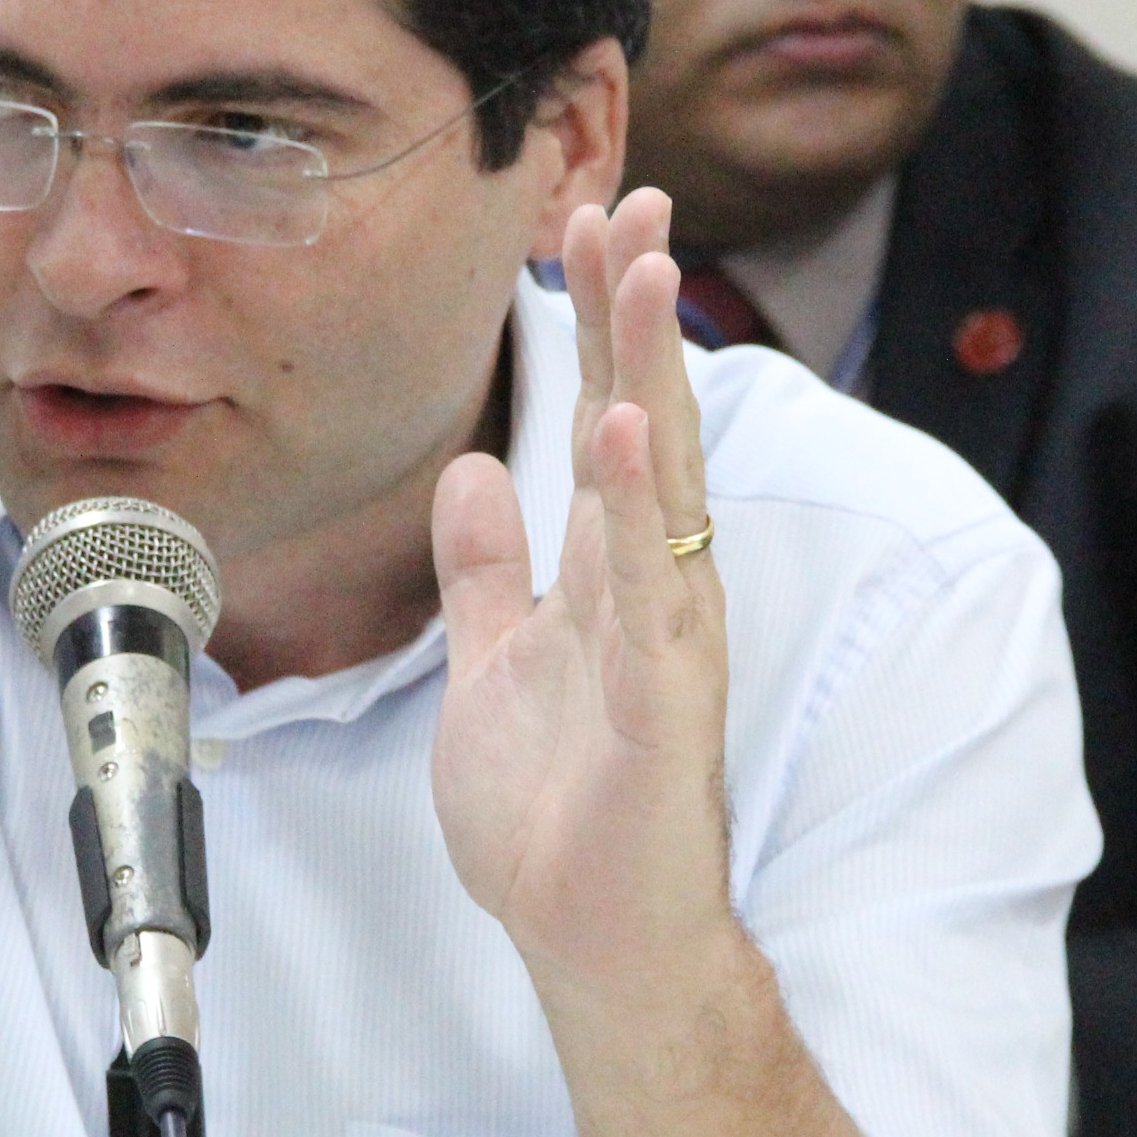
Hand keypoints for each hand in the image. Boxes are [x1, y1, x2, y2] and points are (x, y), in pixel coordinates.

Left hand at [431, 189, 732, 992]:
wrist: (594, 940)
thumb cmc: (556, 815)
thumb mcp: (493, 664)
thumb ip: (486, 570)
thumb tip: (472, 471)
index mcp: (609, 572)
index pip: (608, 419)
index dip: (598, 324)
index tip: (588, 222)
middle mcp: (650, 585)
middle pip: (646, 420)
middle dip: (636, 312)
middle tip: (632, 196)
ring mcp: (664, 637)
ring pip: (661, 482)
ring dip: (650, 374)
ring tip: (644, 272)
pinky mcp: (662, 700)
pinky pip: (649, 587)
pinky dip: (634, 509)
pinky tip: (624, 433)